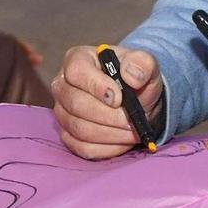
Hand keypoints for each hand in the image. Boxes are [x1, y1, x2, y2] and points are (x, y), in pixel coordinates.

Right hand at [52, 45, 163, 159]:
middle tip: (131, 120)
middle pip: (77, 104)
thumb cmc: (135, 78)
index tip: (119, 99)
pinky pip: (82, 147)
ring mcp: (62, 111)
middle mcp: (63, 85)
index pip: (77, 71)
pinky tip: (123, 141)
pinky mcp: (68, 134)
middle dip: (108, 116)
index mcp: (77, 59)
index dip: (97, 86)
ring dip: (110, 134)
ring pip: (80, 129)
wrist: (137, 99)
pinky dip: (107, 148)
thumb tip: (132, 76)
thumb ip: (142, 63)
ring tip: (132, 131)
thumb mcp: (145, 64)